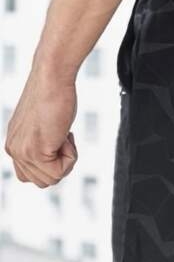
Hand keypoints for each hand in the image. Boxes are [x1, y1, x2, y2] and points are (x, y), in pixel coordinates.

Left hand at [4, 65, 77, 187]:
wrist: (52, 79)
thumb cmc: (54, 95)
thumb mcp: (44, 124)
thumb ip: (42, 141)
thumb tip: (53, 148)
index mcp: (14, 145)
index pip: (31, 176)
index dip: (52, 162)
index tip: (58, 138)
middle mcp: (13, 150)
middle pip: (43, 182)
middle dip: (60, 165)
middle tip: (63, 137)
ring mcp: (23, 152)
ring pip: (52, 179)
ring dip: (66, 160)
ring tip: (64, 135)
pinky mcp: (36, 151)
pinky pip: (60, 171)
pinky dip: (71, 156)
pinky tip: (66, 135)